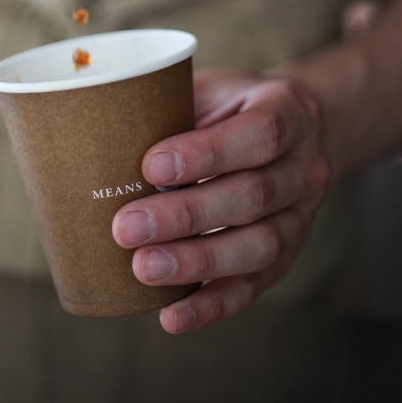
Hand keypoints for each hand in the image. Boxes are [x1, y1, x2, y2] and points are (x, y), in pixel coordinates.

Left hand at [112, 69, 330, 332]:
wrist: (300, 128)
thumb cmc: (234, 105)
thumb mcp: (213, 87)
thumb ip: (172, 107)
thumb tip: (98, 134)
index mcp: (286, 110)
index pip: (258, 134)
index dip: (206, 154)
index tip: (150, 167)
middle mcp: (304, 166)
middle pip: (254, 196)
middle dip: (186, 216)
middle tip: (126, 227)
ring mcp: (301, 215)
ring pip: (259, 247)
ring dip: (197, 262)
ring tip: (143, 268)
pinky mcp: (288, 256)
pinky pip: (254, 286)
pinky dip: (212, 304)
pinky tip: (171, 315)